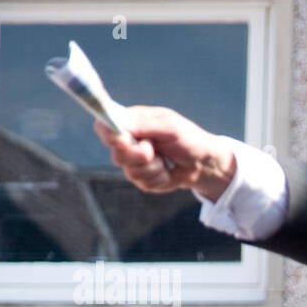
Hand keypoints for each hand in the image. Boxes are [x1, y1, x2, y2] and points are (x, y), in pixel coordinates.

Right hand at [94, 106, 236, 200]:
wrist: (203, 163)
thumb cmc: (188, 139)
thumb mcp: (169, 126)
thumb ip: (144, 123)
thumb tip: (119, 122)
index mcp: (130, 123)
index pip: (104, 127)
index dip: (110, 136)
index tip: (124, 141)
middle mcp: (128, 142)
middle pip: (116, 155)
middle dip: (138, 156)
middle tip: (154, 151)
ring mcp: (133, 163)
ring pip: (131, 172)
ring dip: (153, 168)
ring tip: (166, 160)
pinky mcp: (142, 179)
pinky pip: (144, 183)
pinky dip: (160, 179)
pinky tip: (168, 171)